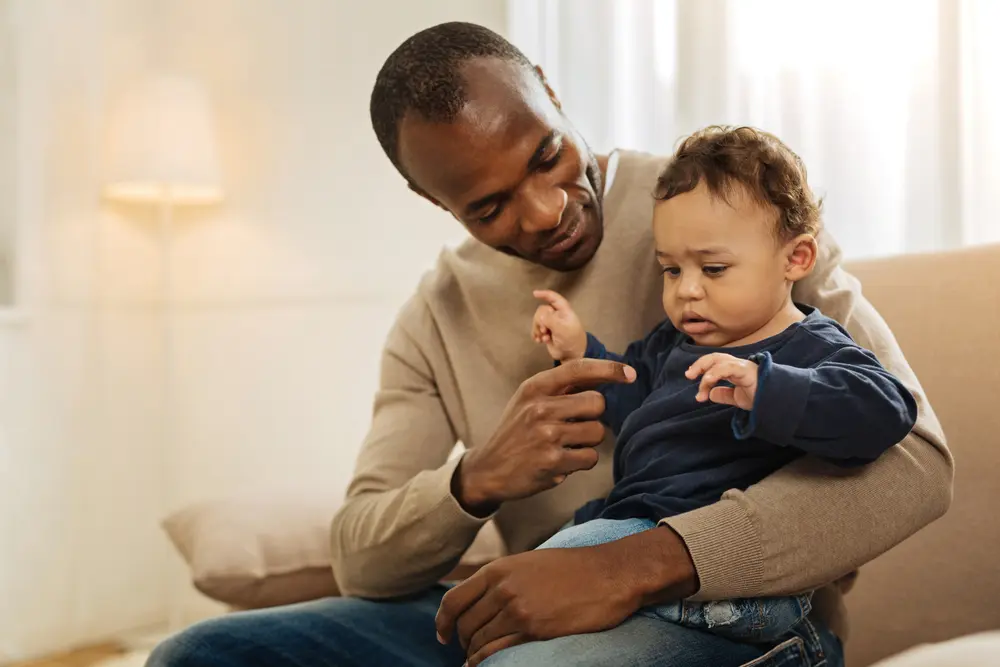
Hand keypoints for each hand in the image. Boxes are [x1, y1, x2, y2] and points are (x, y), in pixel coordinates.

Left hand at [435, 526, 696, 665]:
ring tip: (477, 659)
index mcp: (499, 568)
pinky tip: (484, 666)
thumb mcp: (530, 562)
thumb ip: (504, 577)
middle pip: (465, 623)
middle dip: (461, 640)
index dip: (443, 621)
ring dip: (474, 653)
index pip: (454, 599)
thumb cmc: (575, 568)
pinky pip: (498, 650)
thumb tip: (484, 595)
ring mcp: (516, 608)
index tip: (443, 634)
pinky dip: (486, 661)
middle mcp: (502, 587)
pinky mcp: (533, 628)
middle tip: (466, 649)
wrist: (610, 574)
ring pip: (479, 639)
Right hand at [455, 359, 635, 514]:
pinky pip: (590, 457)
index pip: (578, 369)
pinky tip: (561, 461)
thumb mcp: (529, 400)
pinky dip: (581, 461)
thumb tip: (605, 375)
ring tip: (565, 444)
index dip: (608, 369)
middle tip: (575, 424)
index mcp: (535, 387)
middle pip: (597, 403)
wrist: (490, 469)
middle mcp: (540, 408)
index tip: (629, 374)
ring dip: (588, 441)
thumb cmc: (517, 431)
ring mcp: (547, 436)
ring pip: (597, 432)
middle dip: (593, 415)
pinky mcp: (553, 462)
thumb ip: (562, 388)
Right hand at [531, 290, 586, 360]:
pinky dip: (536, 334)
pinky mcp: (546, 333)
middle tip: (544, 330)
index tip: (534, 293)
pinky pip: (536, 329)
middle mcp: (557, 315)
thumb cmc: (571, 339)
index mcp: (564, 311)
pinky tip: (539, 341)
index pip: (554, 298)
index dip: (545, 294)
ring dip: (538, 329)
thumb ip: (550, 320)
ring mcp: (551, 324)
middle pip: (542, 311)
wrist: (572, 355)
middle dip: (540, 320)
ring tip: (543, 338)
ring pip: (537, 320)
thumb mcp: (562, 329)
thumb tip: (540, 315)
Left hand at [685, 353, 757, 409]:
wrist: (777, 402)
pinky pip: (727, 367)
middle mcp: (738, 365)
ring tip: (700, 392)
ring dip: (705, 374)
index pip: (715, 362)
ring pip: (719, 361)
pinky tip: (708, 383)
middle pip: (715, 357)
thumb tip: (710, 393)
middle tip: (689, 375)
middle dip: (700, 364)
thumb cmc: (762, 398)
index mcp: (735, 369)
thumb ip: (725, 395)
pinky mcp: (747, 371)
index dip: (702, 366)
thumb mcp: (738, 398)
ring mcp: (743, 366)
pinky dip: (715, 374)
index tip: (691, 377)